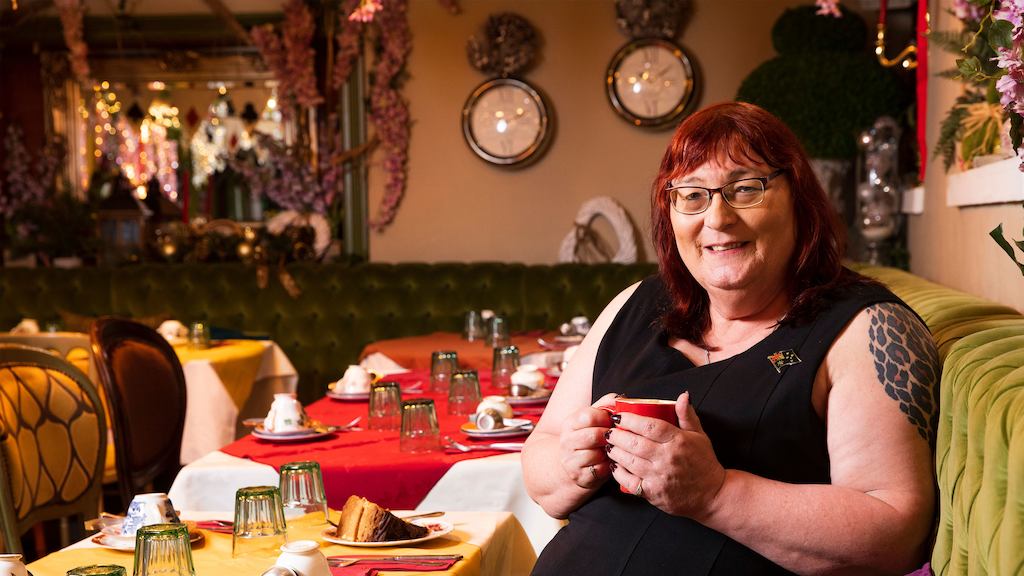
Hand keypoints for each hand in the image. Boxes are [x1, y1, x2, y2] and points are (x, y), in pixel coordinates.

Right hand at [559, 392, 616, 488]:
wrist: (574, 466)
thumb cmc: (590, 439)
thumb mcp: (593, 420)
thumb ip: (606, 405)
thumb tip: (620, 398)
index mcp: (570, 423)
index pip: (589, 415)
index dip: (606, 418)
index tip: (612, 422)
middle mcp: (566, 441)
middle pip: (594, 435)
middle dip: (610, 437)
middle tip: (616, 438)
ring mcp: (570, 460)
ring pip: (596, 454)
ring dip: (609, 452)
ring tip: (612, 450)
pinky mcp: (578, 476)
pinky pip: (600, 470)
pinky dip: (608, 467)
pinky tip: (608, 463)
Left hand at [607, 391, 725, 518]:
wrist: (713, 494)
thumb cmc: (704, 462)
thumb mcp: (699, 435)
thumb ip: (687, 415)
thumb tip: (682, 395)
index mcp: (678, 441)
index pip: (650, 426)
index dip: (631, 419)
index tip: (619, 415)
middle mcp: (668, 458)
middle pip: (635, 443)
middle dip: (617, 435)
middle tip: (609, 430)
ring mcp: (660, 477)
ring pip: (630, 461)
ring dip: (615, 451)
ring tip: (609, 445)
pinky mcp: (654, 493)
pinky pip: (630, 482)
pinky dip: (619, 473)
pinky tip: (614, 465)